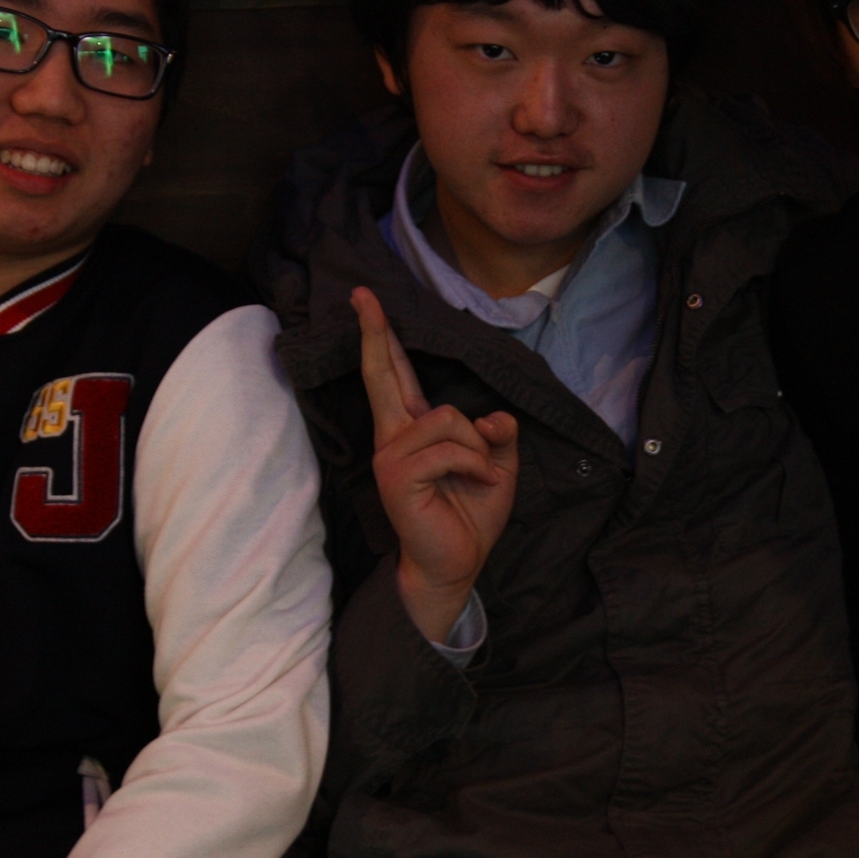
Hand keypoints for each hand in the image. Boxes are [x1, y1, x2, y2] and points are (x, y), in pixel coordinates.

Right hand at [354, 287, 518, 641]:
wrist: (457, 563)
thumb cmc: (470, 513)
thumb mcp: (496, 464)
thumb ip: (495, 433)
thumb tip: (493, 417)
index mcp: (412, 429)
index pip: (394, 374)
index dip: (380, 336)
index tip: (366, 299)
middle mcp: (395, 436)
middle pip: (385, 374)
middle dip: (375, 331)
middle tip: (362, 294)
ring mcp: (391, 455)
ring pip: (447, 418)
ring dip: (477, 447)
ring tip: (479, 474)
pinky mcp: (398, 476)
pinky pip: (449, 450)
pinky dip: (476, 465)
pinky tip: (479, 483)